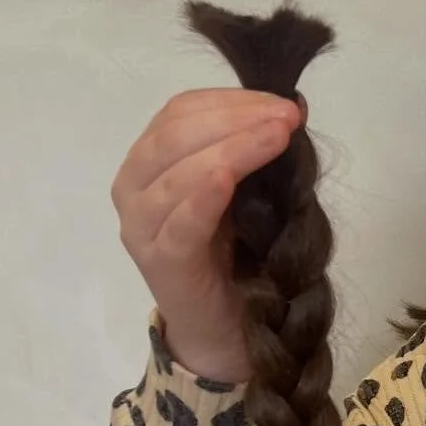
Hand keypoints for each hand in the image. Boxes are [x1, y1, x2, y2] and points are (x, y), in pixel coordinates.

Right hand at [110, 88, 302, 380]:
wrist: (227, 325)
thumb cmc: (237, 251)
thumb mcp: (250, 189)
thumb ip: (258, 149)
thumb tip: (293, 107)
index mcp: (149, 160)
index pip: (181, 111)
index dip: (231, 100)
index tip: (282, 103)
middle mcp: (133, 188)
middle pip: (175, 135)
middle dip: (235, 120)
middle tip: (285, 119)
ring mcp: (141, 227)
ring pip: (177, 174)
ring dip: (231, 149)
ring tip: (277, 139)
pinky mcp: (161, 263)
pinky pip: (179, 224)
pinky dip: (202, 197)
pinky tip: (229, 179)